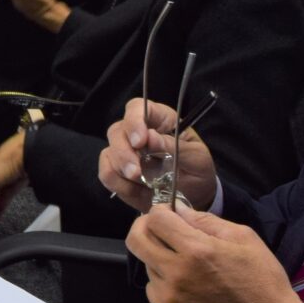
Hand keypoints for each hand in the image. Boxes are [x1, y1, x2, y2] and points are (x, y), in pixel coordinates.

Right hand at [98, 98, 218, 211]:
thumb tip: (151, 138)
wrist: (195, 194)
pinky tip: (139, 190)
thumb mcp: (196, 157)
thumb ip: (175, 147)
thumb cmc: (197, 168)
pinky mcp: (117, 171)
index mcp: (159, 120)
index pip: (137, 108)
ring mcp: (124, 151)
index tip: (140, 142)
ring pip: (108, 154)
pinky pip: (106, 174)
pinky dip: (121, 185)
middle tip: (136, 172)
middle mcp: (137, 131)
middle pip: (116, 131)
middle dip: (124, 153)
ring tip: (143, 184)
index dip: (134, 121)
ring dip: (122, 171)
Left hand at [125, 203, 299, 302]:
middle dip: (144, 227)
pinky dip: (164, 283)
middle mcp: (176, 274)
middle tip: (159, 228)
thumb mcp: (244, 239)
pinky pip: (154, 291)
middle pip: (136, 240)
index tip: (168, 213)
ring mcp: (169, 299)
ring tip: (184, 263)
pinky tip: (187, 286)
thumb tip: (178, 209)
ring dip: (159, 258)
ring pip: (147, 266)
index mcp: (196, 251)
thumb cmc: (262, 280)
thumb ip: (206, 220)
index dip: (160, 211)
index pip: (156, 219)